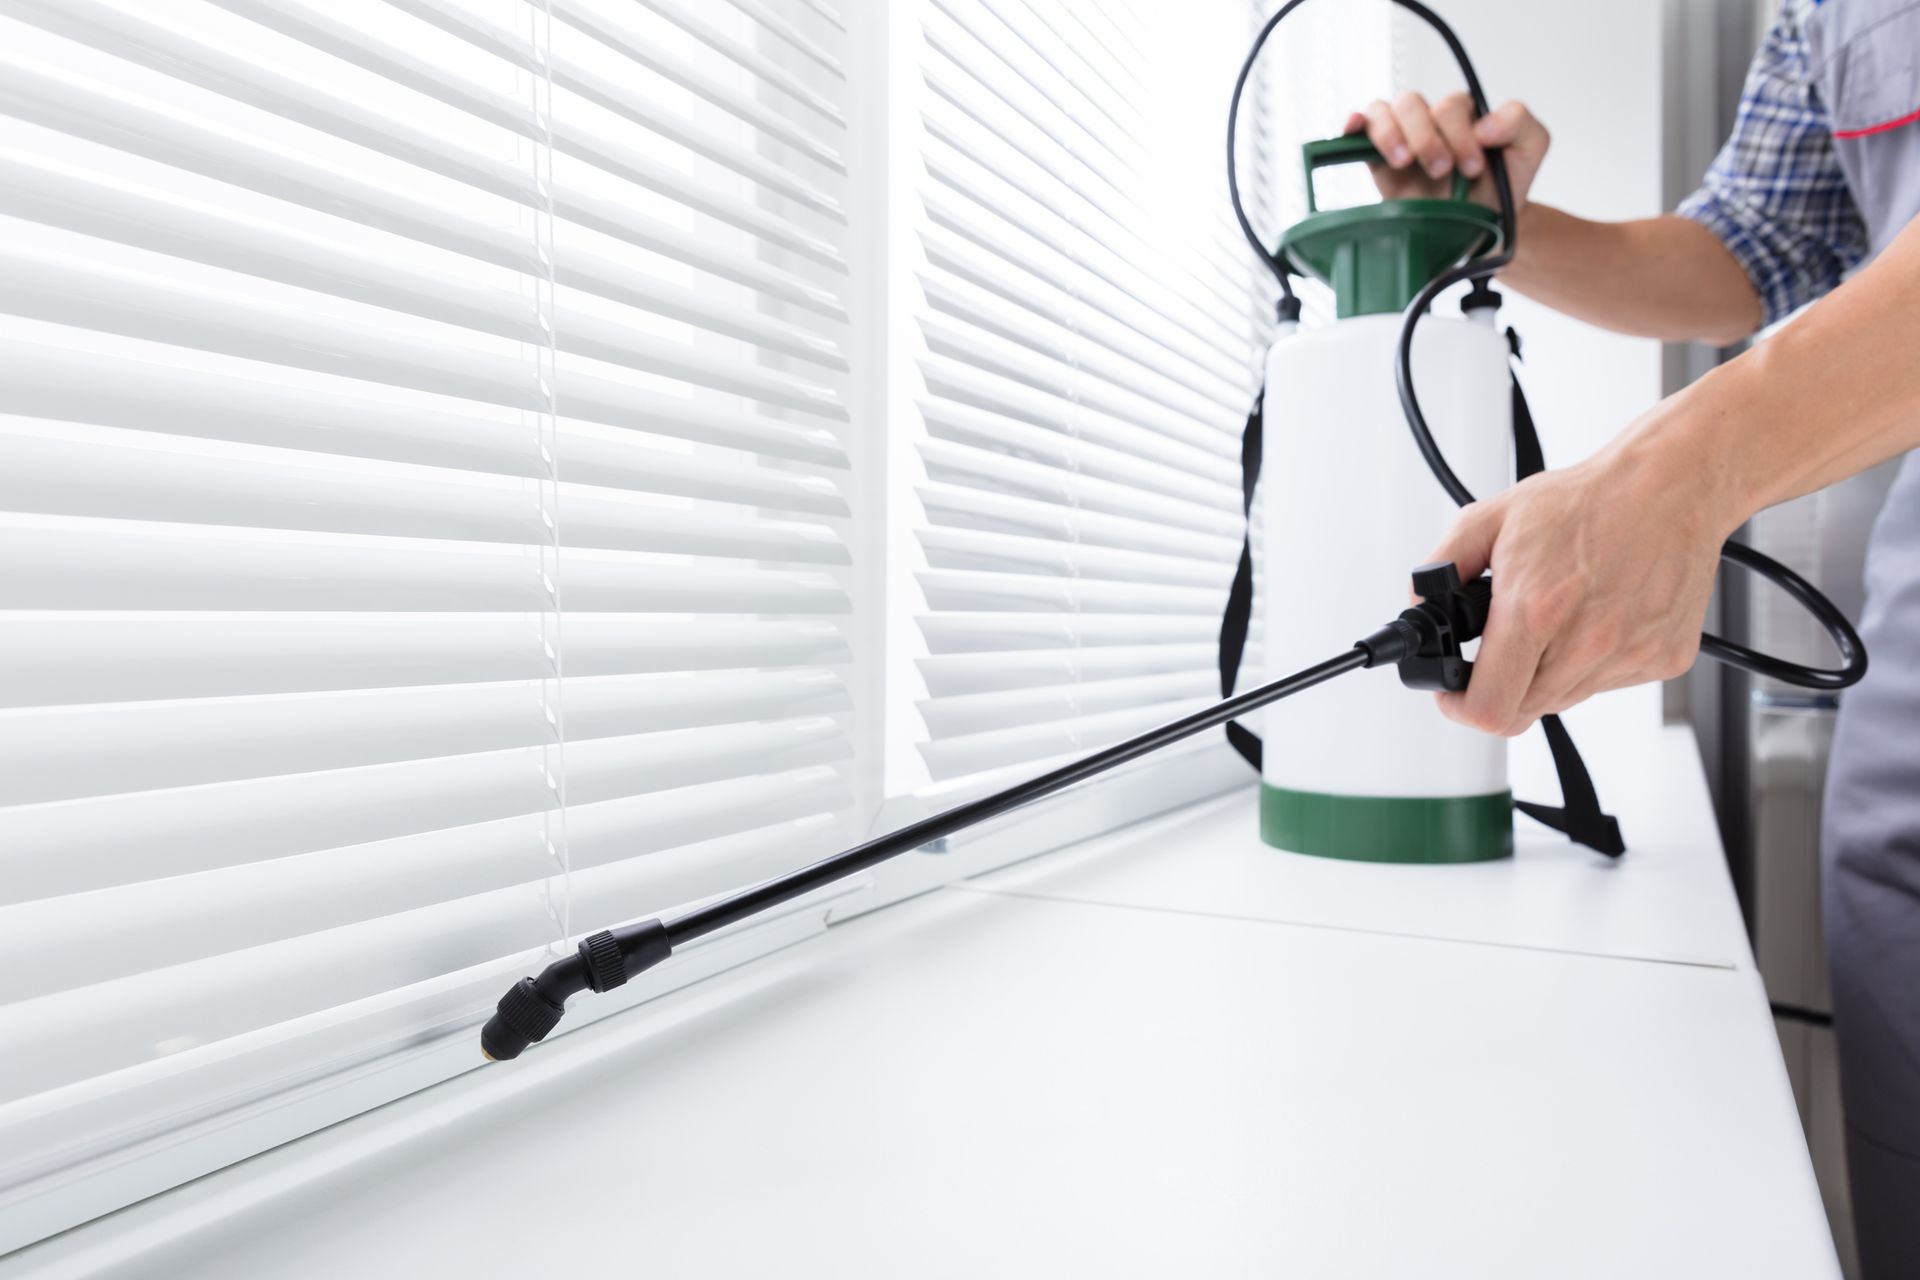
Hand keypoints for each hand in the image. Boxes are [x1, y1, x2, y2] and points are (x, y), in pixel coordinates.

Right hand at [1343, 93, 1549, 212]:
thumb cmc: (1503, 187)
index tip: (1473, 169)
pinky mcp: (1378, 160)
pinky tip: (1353, 130)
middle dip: (1427, 138)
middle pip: (1413, 103)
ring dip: (1392, 135)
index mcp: (1463, 114)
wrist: (1483, 229)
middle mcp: (1429, 120)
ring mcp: (1402, 138)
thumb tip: (1484, 124)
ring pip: (1384, 111)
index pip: (1451, 106)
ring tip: (1405, 163)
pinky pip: (1359, 129)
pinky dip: (1354, 124)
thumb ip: (1520, 122)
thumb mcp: (1531, 149)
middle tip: (1441, 171)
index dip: (1460, 135)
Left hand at [1424, 423, 1742, 736]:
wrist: (1670, 486)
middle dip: (1500, 686)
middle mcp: (1587, 642)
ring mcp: (1629, 655)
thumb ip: (1443, 566)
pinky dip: (1590, 664)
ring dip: (1545, 675)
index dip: (1461, 707)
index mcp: (1536, 610)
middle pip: (1522, 711)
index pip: (1489, 707)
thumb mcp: (1490, 519)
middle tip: (1502, 649)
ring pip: (1563, 700)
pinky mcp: (1664, 660)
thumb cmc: (1587, 501)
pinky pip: (1606, 685)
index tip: (1455, 693)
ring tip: (1556, 620)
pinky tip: (1594, 618)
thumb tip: (1422, 605)